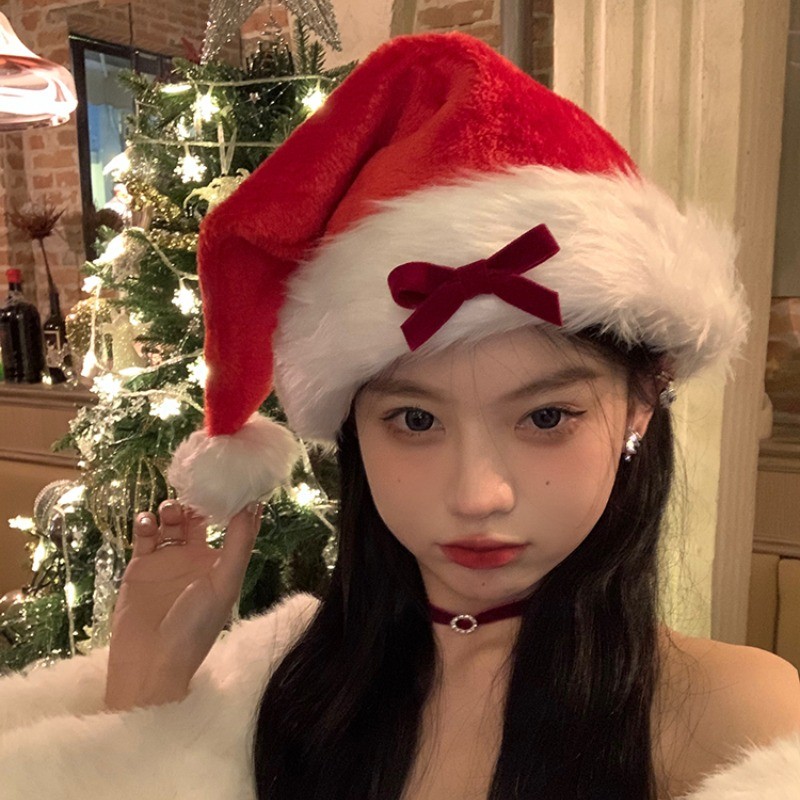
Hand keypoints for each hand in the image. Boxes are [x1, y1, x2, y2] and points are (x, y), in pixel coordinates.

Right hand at [104, 499, 262, 710]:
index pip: (232, 523)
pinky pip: (144, 535)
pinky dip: (145, 523)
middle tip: (194, 488)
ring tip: (170, 511)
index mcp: (221, 561)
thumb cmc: (195, 626)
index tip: (233, 476)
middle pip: (198, 516)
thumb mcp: (225, 583)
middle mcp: (196, 557)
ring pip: (170, 522)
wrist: (150, 662)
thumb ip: (239, 544)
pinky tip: (147, 523)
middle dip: (197, 500)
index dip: (234, 501)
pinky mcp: (140, 565)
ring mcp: (167, 559)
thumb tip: (254, 505)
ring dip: (171, 509)